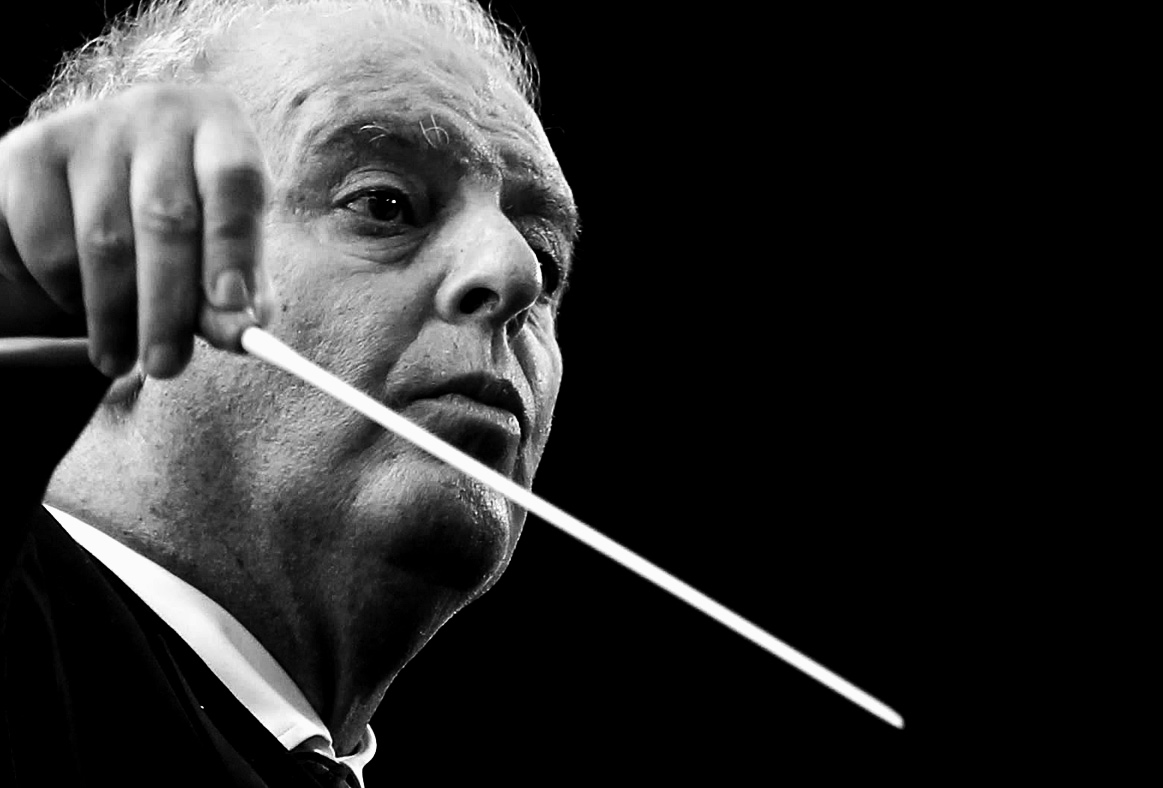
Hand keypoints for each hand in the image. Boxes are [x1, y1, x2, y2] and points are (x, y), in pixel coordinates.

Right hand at [0, 84, 274, 378]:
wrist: (107, 172)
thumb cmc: (188, 217)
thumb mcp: (224, 245)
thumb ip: (238, 289)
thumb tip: (242, 333)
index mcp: (218, 126)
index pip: (235, 181)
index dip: (234, 248)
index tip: (232, 309)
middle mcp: (153, 113)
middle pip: (165, 218)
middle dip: (167, 307)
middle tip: (166, 366)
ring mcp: (84, 128)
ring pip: (99, 238)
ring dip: (111, 313)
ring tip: (121, 357)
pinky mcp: (24, 152)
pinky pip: (38, 240)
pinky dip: (57, 288)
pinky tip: (75, 303)